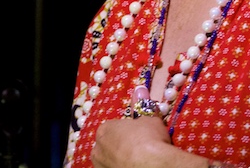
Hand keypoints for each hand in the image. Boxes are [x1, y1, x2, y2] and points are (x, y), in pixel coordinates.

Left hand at [90, 87, 217, 167]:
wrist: (151, 165)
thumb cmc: (149, 139)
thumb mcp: (149, 118)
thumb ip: (143, 105)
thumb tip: (140, 89)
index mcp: (105, 129)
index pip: (113, 128)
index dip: (127, 132)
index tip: (138, 135)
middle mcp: (98, 148)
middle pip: (108, 144)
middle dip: (120, 146)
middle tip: (139, 149)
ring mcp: (100, 166)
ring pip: (109, 160)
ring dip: (118, 159)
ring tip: (137, 160)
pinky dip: (121, 167)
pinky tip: (134, 166)